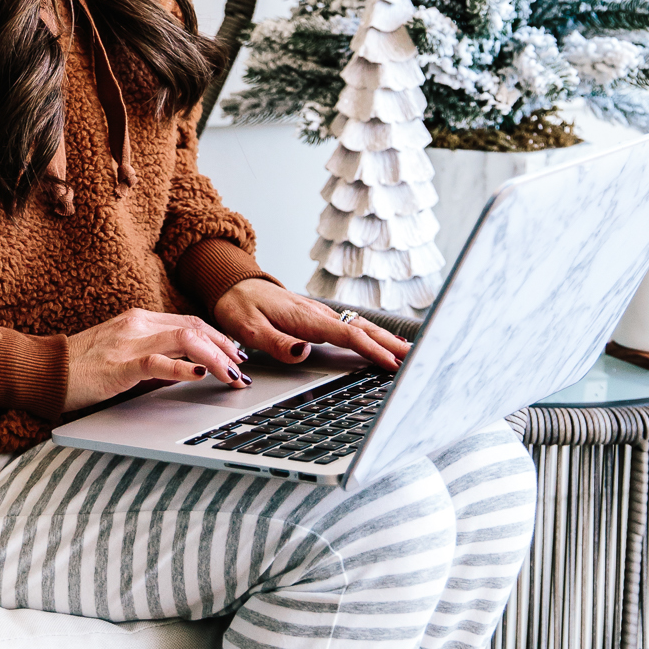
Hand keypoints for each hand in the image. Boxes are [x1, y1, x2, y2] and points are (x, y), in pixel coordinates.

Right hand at [64, 308, 250, 411]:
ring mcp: (128, 342)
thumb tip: (186, 368)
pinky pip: (158, 362)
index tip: (236, 353)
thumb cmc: (80, 368)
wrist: (44, 371)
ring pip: (185, 340)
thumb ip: (151, 355)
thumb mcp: (122, 354)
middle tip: (242, 367)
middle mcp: (137, 324)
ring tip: (231, 375)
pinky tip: (200, 376)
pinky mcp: (119, 365)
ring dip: (215, 358)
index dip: (218, 337)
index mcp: (138, 319)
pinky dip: (183, 368)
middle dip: (225, 347)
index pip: (189, 322)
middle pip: (194, 327)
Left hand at [212, 280, 410, 374]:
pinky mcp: (318, 316)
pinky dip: (371, 334)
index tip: (392, 363)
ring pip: (361, 325)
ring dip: (385, 339)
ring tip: (409, 353)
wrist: (233, 285)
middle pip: (363, 328)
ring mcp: (320, 314)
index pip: (348, 335)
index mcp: (306, 317)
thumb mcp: (250, 329)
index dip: (372, 350)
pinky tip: (381, 341)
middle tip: (415, 359)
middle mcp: (318, 313)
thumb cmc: (240, 307)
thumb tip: (304, 352)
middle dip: (390, 344)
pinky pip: (352, 325)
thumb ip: (277, 343)